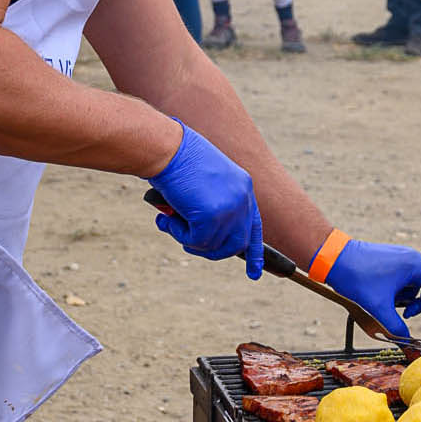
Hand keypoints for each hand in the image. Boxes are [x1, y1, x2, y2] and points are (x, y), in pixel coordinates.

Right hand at [148, 121, 263, 278]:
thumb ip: (211, 206)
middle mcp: (242, 197)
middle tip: (188, 242)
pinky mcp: (212, 216)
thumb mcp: (203, 182)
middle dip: (212, 251)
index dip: (254, 252)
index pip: (254, 226)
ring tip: (171, 220)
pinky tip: (167, 218)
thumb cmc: (176, 160)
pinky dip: (178, 234)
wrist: (166, 148)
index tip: (254, 273)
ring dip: (189, 239)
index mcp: (243, 186)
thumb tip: (204, 238)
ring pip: (214, 245)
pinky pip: (197, 242)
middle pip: (237, 243)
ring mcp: (230, 208)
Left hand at [324, 239, 420, 336]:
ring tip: (408, 314)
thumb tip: (406, 340)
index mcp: (416, 266)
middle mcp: (416, 259)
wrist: (336, 258)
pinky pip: (416, 280)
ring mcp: (408, 259)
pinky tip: (398, 305)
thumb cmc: (356, 277)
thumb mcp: (377, 306)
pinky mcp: (399, 263)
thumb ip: (395, 326)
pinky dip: (413, 294)